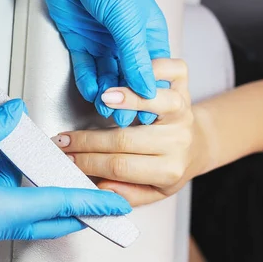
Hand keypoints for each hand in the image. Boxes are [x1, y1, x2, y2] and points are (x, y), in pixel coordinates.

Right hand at [0, 100, 130, 252]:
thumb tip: (13, 112)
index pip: (56, 206)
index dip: (90, 202)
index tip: (115, 205)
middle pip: (47, 219)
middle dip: (76, 208)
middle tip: (99, 197)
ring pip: (27, 211)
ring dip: (46, 193)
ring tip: (60, 170)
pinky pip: (5, 202)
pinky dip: (19, 185)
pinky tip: (16, 160)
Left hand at [23, 0, 169, 125]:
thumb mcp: (127, 19)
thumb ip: (135, 56)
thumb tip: (146, 89)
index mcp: (148, 30)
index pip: (154, 69)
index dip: (150, 91)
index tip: (147, 113)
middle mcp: (126, 38)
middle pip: (129, 76)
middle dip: (126, 98)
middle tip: (123, 119)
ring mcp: (102, 40)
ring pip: (107, 75)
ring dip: (106, 93)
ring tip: (105, 109)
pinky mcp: (80, 40)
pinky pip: (85, 67)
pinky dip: (88, 81)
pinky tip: (91, 92)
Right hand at [52, 59, 197, 205]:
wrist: (198, 146)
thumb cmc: (168, 167)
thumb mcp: (152, 191)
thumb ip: (128, 193)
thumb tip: (102, 186)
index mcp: (168, 170)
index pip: (120, 167)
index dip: (88, 163)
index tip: (66, 159)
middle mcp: (177, 142)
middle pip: (126, 139)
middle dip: (87, 140)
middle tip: (63, 140)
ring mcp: (182, 113)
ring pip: (156, 103)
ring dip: (127, 99)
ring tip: (102, 99)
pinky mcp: (185, 89)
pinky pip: (175, 72)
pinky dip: (154, 68)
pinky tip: (130, 72)